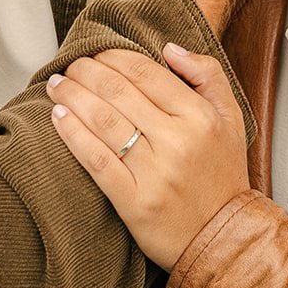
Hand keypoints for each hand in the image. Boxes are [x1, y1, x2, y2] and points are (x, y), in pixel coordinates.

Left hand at [49, 43, 249, 269]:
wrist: (224, 239)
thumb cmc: (222, 173)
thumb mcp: (230, 118)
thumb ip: (207, 74)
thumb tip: (169, 48)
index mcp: (199, 116)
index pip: (146, 73)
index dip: (113, 56)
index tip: (96, 53)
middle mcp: (177, 141)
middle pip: (118, 92)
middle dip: (86, 72)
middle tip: (70, 65)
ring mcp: (154, 173)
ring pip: (103, 121)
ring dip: (73, 96)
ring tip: (57, 85)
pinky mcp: (134, 202)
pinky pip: (96, 160)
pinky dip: (72, 134)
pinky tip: (57, 117)